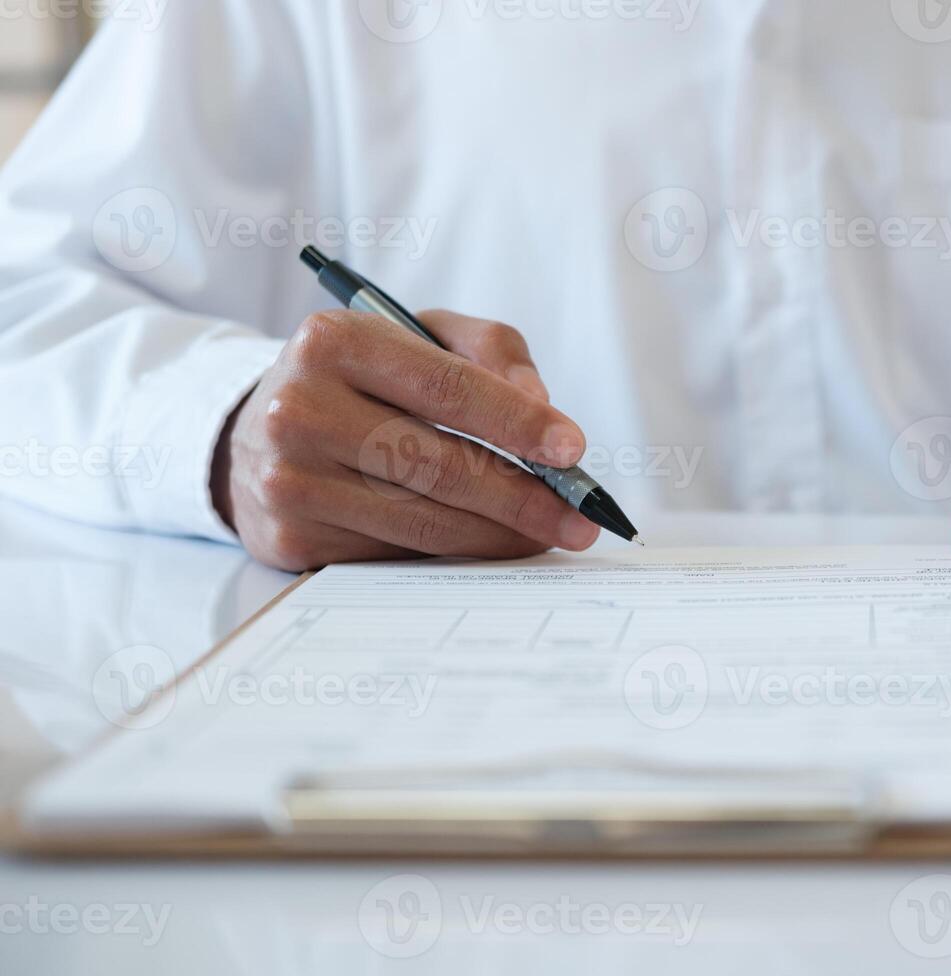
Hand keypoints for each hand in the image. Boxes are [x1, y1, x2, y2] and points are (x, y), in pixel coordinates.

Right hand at [211, 310, 600, 570]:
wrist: (257, 428)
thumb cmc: (359, 378)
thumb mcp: (420, 335)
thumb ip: (489, 351)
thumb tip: (543, 405)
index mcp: (334, 341)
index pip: (446, 387)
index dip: (517, 422)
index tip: (572, 450)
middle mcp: (299, 408)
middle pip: (438, 463)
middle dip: (523, 495)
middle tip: (579, 515)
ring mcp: (289, 478)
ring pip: (422, 518)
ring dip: (500, 533)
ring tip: (550, 533)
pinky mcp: (289, 535)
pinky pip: (395, 551)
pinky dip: (453, 552)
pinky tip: (489, 544)